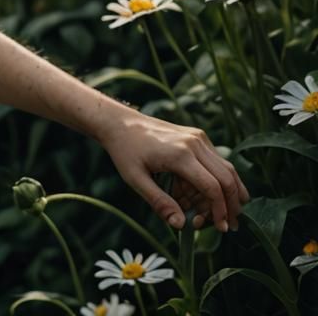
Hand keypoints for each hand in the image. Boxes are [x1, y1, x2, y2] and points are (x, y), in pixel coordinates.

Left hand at [96, 111, 249, 233]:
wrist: (119, 122)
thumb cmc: (124, 151)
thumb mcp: (135, 179)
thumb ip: (159, 202)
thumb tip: (180, 224)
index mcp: (180, 154)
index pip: (212, 187)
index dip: (219, 210)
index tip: (220, 227)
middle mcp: (195, 143)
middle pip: (227, 178)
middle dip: (231, 205)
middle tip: (228, 226)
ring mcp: (198, 138)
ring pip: (226, 169)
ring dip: (228, 193)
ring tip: (223, 214)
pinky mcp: (197, 137)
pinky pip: (215, 161)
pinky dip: (216, 180)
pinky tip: (205, 196)